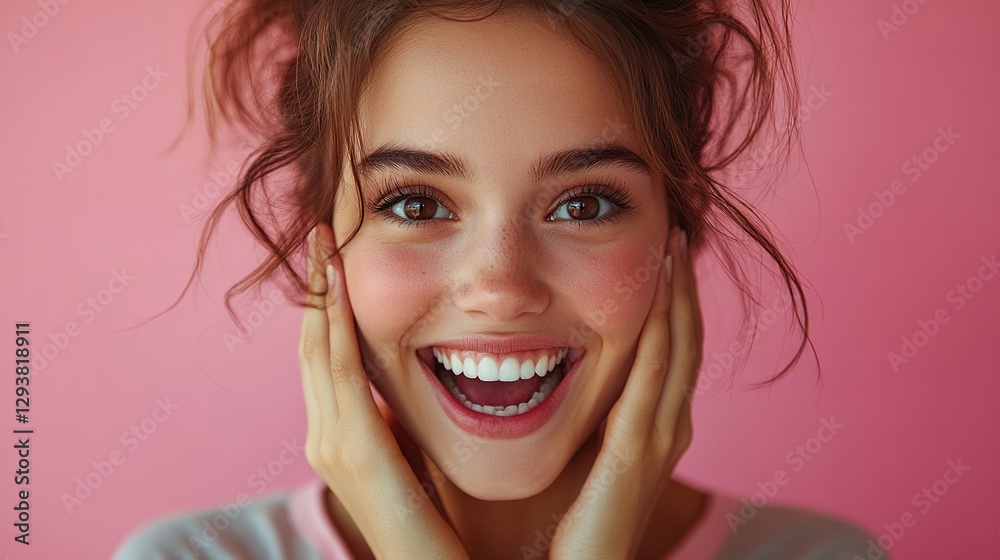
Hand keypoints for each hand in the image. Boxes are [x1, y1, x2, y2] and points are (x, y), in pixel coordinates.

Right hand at [298, 222, 468, 559]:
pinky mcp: (353, 449)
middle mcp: (325, 435)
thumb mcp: (414, 458)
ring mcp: (331, 442)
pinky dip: (333, 324)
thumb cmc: (435, 523)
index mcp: (342, 435)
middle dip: (316, 286)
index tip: (335, 254)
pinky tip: (336, 285)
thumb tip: (410, 386)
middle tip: (320, 230)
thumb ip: (402, 423)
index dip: (327, 304)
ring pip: (316, 348)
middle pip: (312, 343)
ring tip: (323, 240)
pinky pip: (339, 370)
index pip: (327, 355)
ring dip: (320, 292)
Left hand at [549, 226, 703, 559]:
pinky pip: (657, 378)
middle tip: (675, 233)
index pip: (668, 351)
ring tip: (673, 246)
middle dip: (681, 288)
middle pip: (685, 342)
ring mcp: (657, 440)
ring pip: (680, 351)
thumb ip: (569, 416)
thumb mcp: (570, 454)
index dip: (669, 303)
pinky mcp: (636, 453)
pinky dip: (663, 331)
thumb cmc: (560, 523)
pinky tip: (658, 293)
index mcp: (648, 428)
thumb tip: (520, 369)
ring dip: (678, 297)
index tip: (658, 255)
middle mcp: (664, 428)